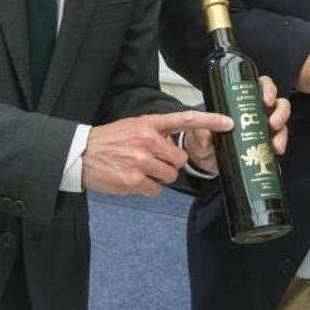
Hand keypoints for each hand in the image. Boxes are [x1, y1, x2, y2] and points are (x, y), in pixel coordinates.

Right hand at [82, 111, 232, 195]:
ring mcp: (141, 161)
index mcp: (149, 124)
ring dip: (158, 177)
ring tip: (138, 169)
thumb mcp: (133, 126)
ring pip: (169, 176)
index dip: (209, 121)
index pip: (185, 119)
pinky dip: (147, 188)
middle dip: (168, 164)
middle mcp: (147, 140)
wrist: (80, 155)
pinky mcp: (134, 180)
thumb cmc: (109, 142)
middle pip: (179, 160)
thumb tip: (176, 144)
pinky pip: (156, 190)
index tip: (229, 122)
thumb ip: (157, 132)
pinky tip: (131, 179)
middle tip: (149, 161)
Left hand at [186, 75, 291, 171]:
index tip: (266, 100)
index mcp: (242, 100)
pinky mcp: (265, 143)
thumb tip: (206, 137)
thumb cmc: (204, 136)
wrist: (204, 159)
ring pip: (281, 123)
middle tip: (273, 123)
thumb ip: (201, 133)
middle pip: (278, 103)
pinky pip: (278, 141)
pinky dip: (280, 145)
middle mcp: (256, 110)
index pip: (261, 85)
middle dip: (280, 112)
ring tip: (275, 143)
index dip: (268, 89)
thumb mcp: (199, 132)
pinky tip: (276, 151)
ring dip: (282, 131)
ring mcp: (262, 127)